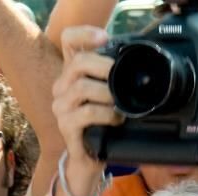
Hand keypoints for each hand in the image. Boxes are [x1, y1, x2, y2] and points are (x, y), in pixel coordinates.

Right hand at [52, 27, 117, 195]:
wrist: (90, 159)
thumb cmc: (102, 125)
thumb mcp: (109, 96)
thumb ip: (113, 77)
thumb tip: (136, 65)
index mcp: (72, 73)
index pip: (69, 40)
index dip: (85, 34)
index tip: (105, 39)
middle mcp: (62, 88)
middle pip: (77, 63)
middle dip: (103, 65)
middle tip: (119, 74)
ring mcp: (61, 107)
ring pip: (81, 88)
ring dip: (106, 93)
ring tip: (120, 103)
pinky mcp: (66, 126)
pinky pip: (85, 113)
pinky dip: (105, 114)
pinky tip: (116, 118)